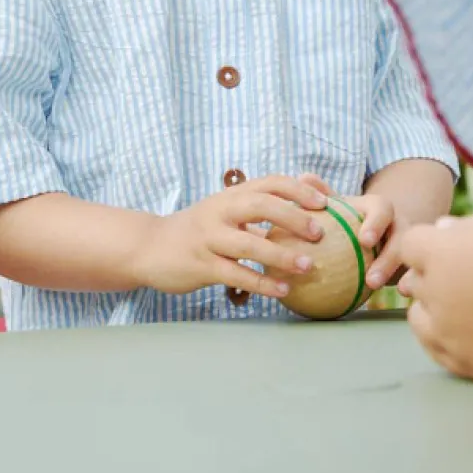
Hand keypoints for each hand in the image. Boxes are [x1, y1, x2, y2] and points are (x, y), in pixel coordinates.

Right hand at [137, 175, 327, 297]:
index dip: (298, 190)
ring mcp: (209, 239)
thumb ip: (257, 207)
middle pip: (261, 205)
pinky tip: (284, 290)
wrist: (149, 247)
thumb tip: (304, 203)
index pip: (270, 183)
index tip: (324, 203)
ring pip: (250, 244)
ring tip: (308, 266)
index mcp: (231, 196)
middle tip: (320, 233)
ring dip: (282, 255)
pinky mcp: (201, 266)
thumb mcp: (224, 210)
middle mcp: (220, 212)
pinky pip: (237, 275)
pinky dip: (263, 282)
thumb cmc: (198, 230)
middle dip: (294, 217)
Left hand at [297, 175, 403, 291]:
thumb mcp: (340, 206)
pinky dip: (408, 284)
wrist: (383, 232)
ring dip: (394, 274)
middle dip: (390, 257)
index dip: (376, 223)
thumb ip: (324, 194)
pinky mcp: (413, 263)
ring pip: (410, 258)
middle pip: (401, 238)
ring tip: (374, 289)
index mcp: (381, 209)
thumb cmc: (352, 219)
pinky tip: (399, 294)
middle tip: (371, 276)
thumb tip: (303, 176)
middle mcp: (398, 225)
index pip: (382, 210)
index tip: (364, 241)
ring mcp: (409, 244)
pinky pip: (414, 274)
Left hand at [397, 211, 472, 381]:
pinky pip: (433, 347)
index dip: (430, 242)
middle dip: (433, 274)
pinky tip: (463, 329)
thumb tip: (444, 228)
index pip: (411, 244)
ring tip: (463, 304)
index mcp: (441, 253)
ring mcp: (445, 330)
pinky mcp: (460, 360)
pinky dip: (442, 337)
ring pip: (417, 315)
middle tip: (467, 272)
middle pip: (416, 279)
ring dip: (432, 308)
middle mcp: (435, 292)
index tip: (451, 244)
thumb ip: (468, 226)